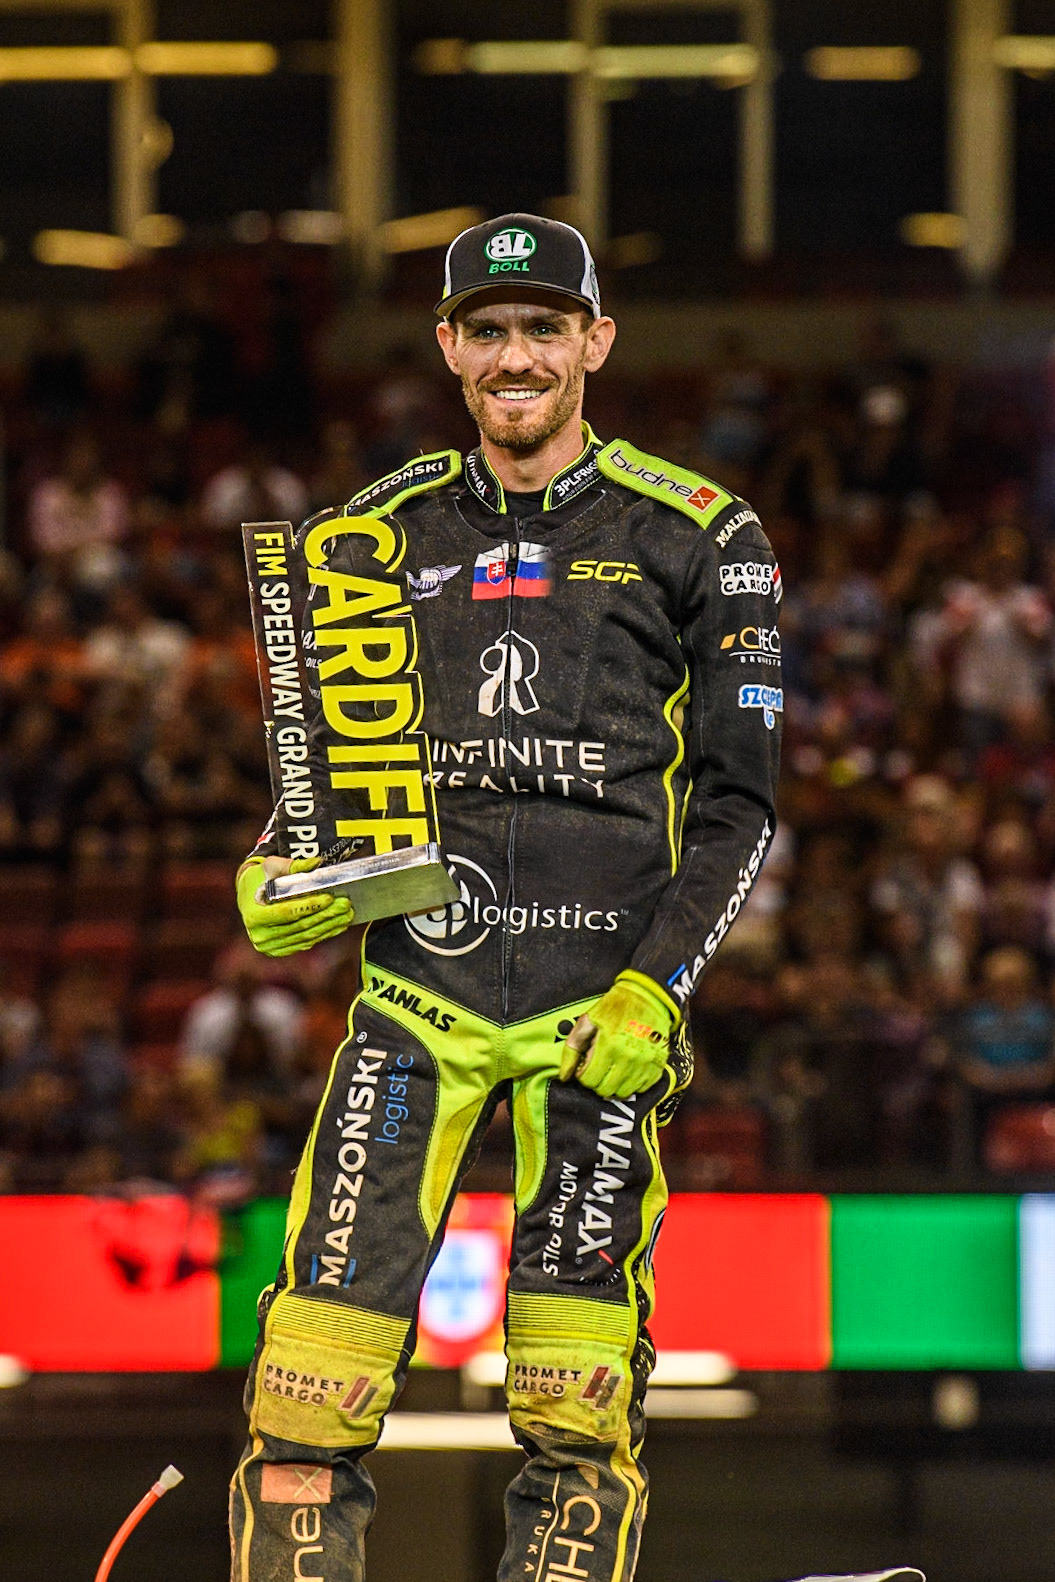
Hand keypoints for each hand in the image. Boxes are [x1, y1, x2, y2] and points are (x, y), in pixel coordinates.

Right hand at [236, 856, 353, 957]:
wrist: (247, 897)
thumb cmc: (259, 879)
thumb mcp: (272, 867)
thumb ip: (294, 866)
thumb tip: (316, 863)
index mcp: (254, 915)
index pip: (288, 912)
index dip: (311, 906)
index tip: (330, 898)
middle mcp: (260, 935)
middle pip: (300, 926)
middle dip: (327, 915)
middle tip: (346, 905)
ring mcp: (269, 946)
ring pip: (306, 937)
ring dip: (329, 926)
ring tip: (347, 915)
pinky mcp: (278, 950)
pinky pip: (305, 943)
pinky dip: (323, 934)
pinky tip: (337, 925)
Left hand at [559, 970, 678, 1099]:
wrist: (649, 998)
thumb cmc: (614, 1008)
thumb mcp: (588, 1021)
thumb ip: (573, 1049)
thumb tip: (564, 1077)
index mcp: (609, 1046)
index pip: (590, 1080)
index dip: (584, 1075)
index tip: (586, 1065)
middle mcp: (629, 1059)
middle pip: (606, 1090)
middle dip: (597, 1082)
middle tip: (598, 1068)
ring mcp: (645, 1064)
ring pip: (623, 1093)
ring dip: (614, 1085)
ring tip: (612, 1070)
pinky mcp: (658, 1066)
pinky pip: (641, 1089)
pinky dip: (632, 1084)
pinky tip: (627, 1071)